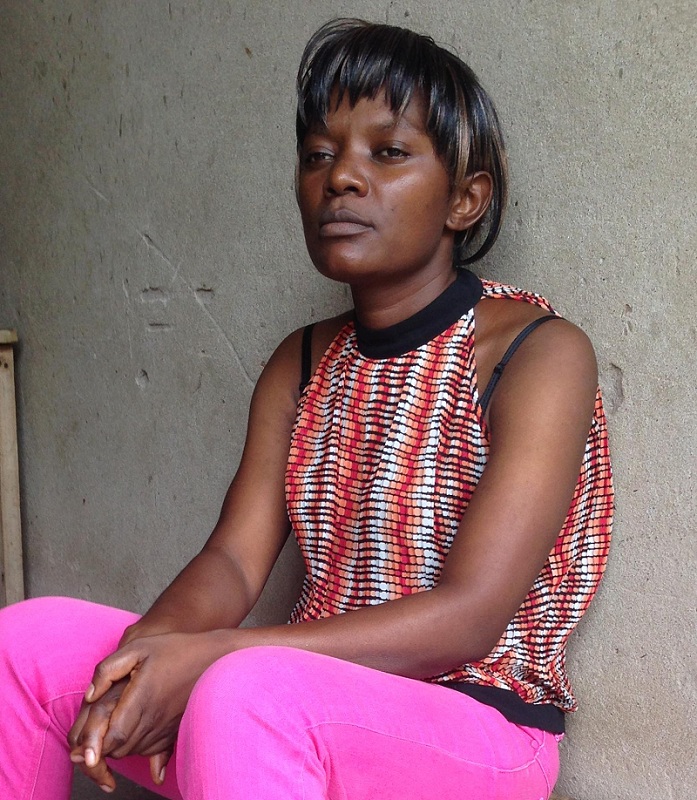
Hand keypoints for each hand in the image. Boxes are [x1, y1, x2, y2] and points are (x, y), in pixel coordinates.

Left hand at [69, 631, 227, 786]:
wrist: (214, 656)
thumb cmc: (175, 649)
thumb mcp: (138, 648)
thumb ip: (107, 669)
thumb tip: (89, 696)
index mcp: (142, 698)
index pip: (113, 736)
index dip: (94, 746)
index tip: (82, 748)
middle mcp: (155, 718)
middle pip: (120, 749)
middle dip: (101, 748)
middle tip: (89, 739)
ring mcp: (167, 726)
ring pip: (134, 751)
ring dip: (118, 748)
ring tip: (109, 732)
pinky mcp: (175, 730)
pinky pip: (150, 751)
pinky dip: (136, 749)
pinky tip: (132, 733)